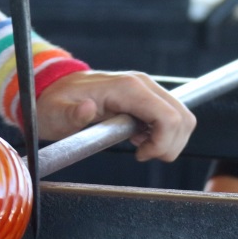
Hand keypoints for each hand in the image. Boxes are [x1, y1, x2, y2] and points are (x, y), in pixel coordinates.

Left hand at [36, 71, 196, 162]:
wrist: (55, 90)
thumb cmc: (56, 103)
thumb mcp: (56, 113)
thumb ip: (71, 114)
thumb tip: (86, 109)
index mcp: (127, 87)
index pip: (169, 117)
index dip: (162, 143)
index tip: (140, 154)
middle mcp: (142, 84)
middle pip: (182, 118)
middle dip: (169, 145)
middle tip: (142, 154)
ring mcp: (147, 89)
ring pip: (182, 119)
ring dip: (168, 141)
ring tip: (140, 146)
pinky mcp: (147, 97)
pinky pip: (171, 118)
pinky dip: (163, 135)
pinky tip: (139, 138)